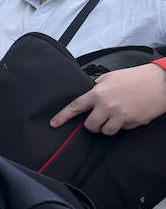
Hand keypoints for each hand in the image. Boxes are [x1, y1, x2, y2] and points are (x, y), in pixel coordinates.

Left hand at [50, 63, 165, 134]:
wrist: (160, 82)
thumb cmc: (135, 77)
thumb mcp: (111, 77)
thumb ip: (97, 86)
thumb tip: (87, 93)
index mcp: (98, 93)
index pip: (75, 107)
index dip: (63, 117)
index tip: (54, 124)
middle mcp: (106, 105)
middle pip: (90, 126)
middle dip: (93, 125)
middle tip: (99, 118)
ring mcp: (120, 115)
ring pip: (105, 131)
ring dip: (108, 127)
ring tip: (116, 116)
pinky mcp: (132, 122)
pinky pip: (122, 129)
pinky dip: (124, 125)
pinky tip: (130, 114)